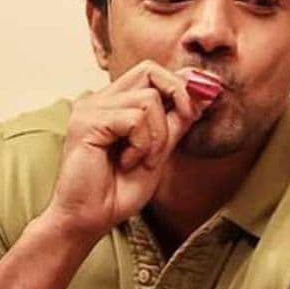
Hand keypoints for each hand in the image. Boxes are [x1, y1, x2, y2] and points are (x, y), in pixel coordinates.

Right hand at [43, 61, 214, 244]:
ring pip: (148, 99)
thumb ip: (175, 122)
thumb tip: (203, 95)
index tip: (200, 105)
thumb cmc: (118, 190)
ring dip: (158, 136)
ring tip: (143, 160)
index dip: (181, 83)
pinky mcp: (86, 122)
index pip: (152, 72)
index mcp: (114, 103)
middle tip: (186, 121)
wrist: (90, 219)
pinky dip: (142, 144)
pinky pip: (134, 119)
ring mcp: (90, 108)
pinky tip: (127, 162)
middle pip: (150, 69)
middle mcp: (100, 99)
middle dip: (178, 94)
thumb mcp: (159, 151)